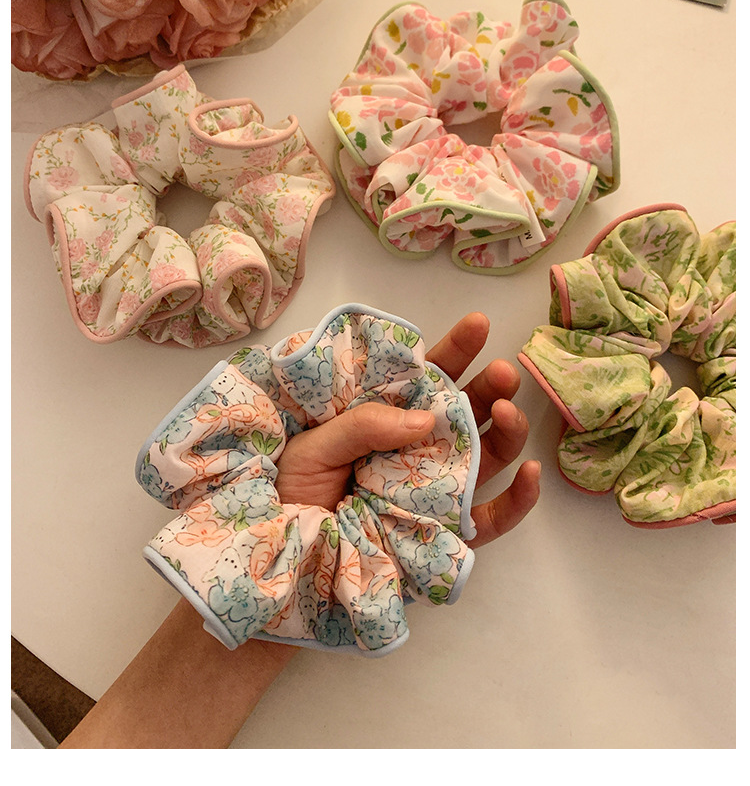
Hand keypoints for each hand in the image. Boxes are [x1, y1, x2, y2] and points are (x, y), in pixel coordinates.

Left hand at [275, 312, 539, 546]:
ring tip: (510, 410)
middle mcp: (421, 451)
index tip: (478, 324)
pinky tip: (533, 473)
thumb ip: (363, 425)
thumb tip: (426, 417)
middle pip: (469, 414)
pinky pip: (493, 520)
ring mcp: (438, 491)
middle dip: (491, 388)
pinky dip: (521, 500)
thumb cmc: (293, 491)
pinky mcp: (447, 534)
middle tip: (504, 372)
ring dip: (510, 432)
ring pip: (488, 457)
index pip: (429, 380)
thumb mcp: (315, 445)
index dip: (456, 351)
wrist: (286, 554)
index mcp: (389, 420)